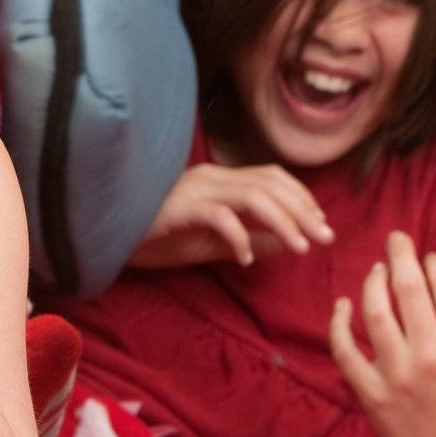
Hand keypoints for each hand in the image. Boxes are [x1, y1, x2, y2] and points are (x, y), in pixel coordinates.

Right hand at [128, 161, 333, 268]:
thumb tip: (289, 244)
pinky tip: (245, 259)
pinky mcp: (179, 208)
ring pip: (253, 196)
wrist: (111, 239)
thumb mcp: (212, 243)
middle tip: (325, 238)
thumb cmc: (158, 238)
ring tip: (300, 247)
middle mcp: (210, 177)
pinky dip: (240, 237)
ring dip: (284, 222)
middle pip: (269, 184)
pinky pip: (220, 217)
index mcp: (218, 180)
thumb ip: (249, 239)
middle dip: (303, 211)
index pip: (271, 177)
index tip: (321, 225)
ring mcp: (194, 189)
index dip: (302, 197)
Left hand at [331, 231, 435, 436]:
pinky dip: (338, 323)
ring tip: (376, 268)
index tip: (429, 256)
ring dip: (372, 284)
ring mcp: (397, 374)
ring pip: (375, 313)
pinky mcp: (369, 391)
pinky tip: (341, 303)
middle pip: (408, 291)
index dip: (434, 264)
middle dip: (401, 256)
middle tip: (396, 238)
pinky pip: (345, 349)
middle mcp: (431, 356)